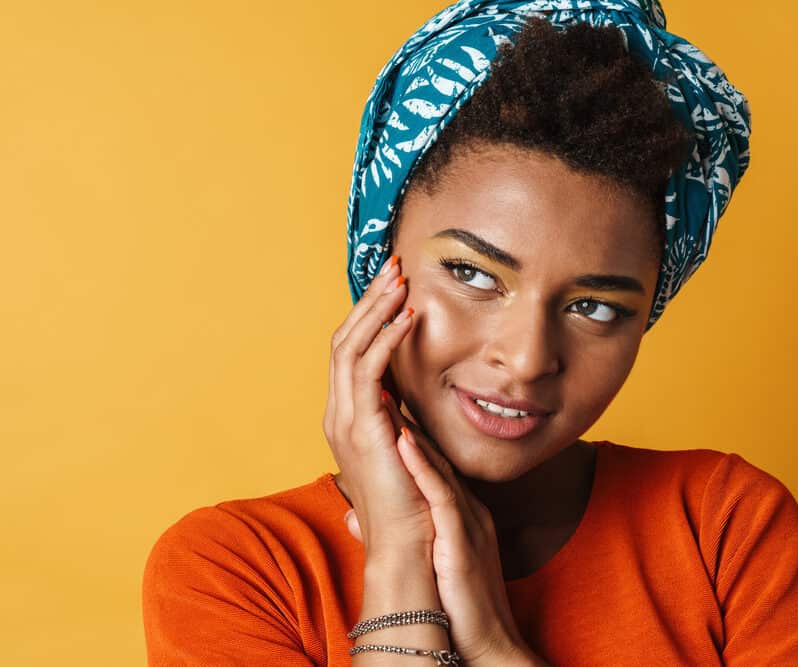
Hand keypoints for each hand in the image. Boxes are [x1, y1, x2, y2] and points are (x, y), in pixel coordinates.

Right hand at [321, 255, 432, 559]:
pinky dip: (387, 337)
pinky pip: (369, 369)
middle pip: (345, 340)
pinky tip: (410, 316)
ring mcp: (345, 420)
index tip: (395, 286)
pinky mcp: (362, 428)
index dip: (369, 316)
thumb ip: (402, 423)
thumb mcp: (407, 449)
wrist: (409, 545)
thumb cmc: (414, 502)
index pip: (350, 352)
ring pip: (350, 347)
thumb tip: (408, 407)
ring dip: (376, 309)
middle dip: (370, 300)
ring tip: (401, 279)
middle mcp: (339, 414)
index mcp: (347, 418)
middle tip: (395, 267)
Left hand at [345, 407, 543, 666]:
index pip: (426, 463)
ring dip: (412, 428)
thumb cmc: (459, 604)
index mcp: (457, 511)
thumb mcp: (433, 558)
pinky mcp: (462, 537)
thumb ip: (395, 530)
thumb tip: (353, 518)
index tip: (377, 404)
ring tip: (389, 394)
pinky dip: (423, 465)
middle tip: (384, 385)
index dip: (401, 430)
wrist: (486, 642)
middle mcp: (464, 507)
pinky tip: (405, 440)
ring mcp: (466, 519)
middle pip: (432, 453)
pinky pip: (442, 494)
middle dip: (406, 417)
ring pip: (436, 465)